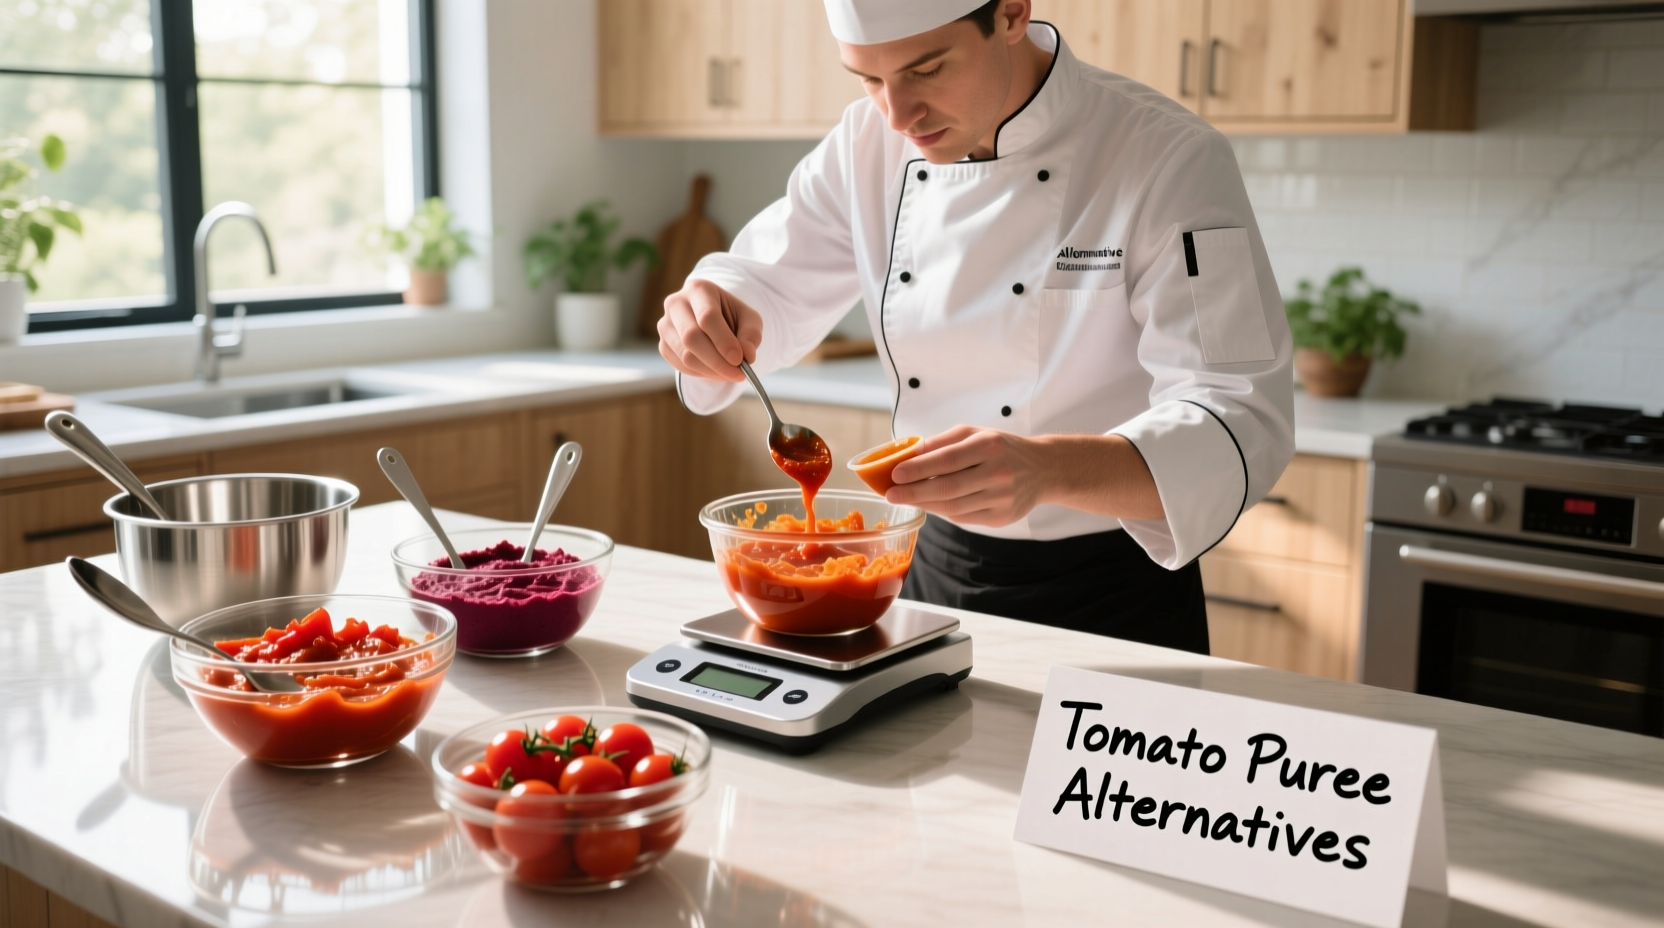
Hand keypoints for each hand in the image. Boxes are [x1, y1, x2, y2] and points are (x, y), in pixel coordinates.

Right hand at [657, 279, 761, 383]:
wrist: (712, 320)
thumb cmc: (731, 316)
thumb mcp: (749, 318)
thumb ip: (751, 334)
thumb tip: (747, 355)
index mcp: (698, 289)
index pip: (707, 317)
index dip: (723, 340)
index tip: (739, 359)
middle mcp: (675, 304)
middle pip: (692, 337)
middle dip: (717, 360)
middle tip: (738, 373)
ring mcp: (665, 325)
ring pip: (685, 355)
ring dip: (712, 370)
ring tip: (731, 373)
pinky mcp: (663, 345)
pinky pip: (681, 366)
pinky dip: (702, 374)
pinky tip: (716, 371)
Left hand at [886, 427, 1165, 524]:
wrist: (1043, 470)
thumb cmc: (1001, 448)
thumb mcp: (975, 433)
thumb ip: (943, 442)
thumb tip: (909, 454)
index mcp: (990, 446)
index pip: (947, 459)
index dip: (918, 468)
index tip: (895, 474)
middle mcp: (998, 472)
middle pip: (947, 487)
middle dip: (914, 492)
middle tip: (890, 494)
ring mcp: (1002, 498)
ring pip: (953, 507)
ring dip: (925, 504)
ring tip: (905, 498)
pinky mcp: (1002, 518)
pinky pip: (964, 518)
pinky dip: (943, 511)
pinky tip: (931, 504)